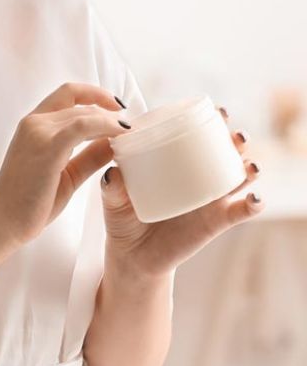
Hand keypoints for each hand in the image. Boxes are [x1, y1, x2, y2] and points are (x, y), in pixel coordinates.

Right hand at [0, 82, 131, 246]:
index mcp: (33, 125)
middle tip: (131, 125)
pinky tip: (121, 135)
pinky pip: (83, 126)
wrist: (3, 222)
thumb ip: (88, 156)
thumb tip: (115, 143)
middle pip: (79, 102)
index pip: (67, 94)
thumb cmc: (30, 203)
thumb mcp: (66, 174)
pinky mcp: (48, 147)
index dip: (95, 94)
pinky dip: (105, 126)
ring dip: (110, 118)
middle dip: (109, 108)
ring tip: (130, 132)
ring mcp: (39, 132)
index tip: (116, 107)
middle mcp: (34, 122)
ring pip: (83, 112)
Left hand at [99, 105, 263, 278]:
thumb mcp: (113, 199)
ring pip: (238, 177)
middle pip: (224, 151)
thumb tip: (113, 172)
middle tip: (235, 135)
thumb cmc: (123, 218)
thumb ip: (112, 186)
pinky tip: (254, 198)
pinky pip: (240, 212)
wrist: (132, 255)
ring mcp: (208, 198)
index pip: (195, 135)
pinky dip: (253, 204)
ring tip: (249, 164)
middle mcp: (196, 176)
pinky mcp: (215, 222)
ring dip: (249, 167)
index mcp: (174, 162)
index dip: (209, 120)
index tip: (216, 110)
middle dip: (235, 140)